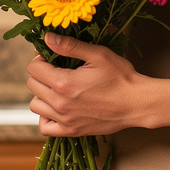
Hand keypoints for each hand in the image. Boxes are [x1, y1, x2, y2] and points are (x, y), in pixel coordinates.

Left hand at [25, 32, 143, 136]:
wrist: (137, 103)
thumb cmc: (121, 77)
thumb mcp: (98, 54)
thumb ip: (70, 45)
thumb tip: (48, 38)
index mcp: (64, 82)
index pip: (34, 68)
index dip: (41, 59)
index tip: (52, 57)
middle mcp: (60, 103)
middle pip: (32, 85)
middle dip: (41, 74)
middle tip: (57, 69)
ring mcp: (65, 119)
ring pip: (35, 105)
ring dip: (42, 94)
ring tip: (58, 88)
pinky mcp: (72, 131)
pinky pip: (45, 127)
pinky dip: (46, 117)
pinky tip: (57, 107)